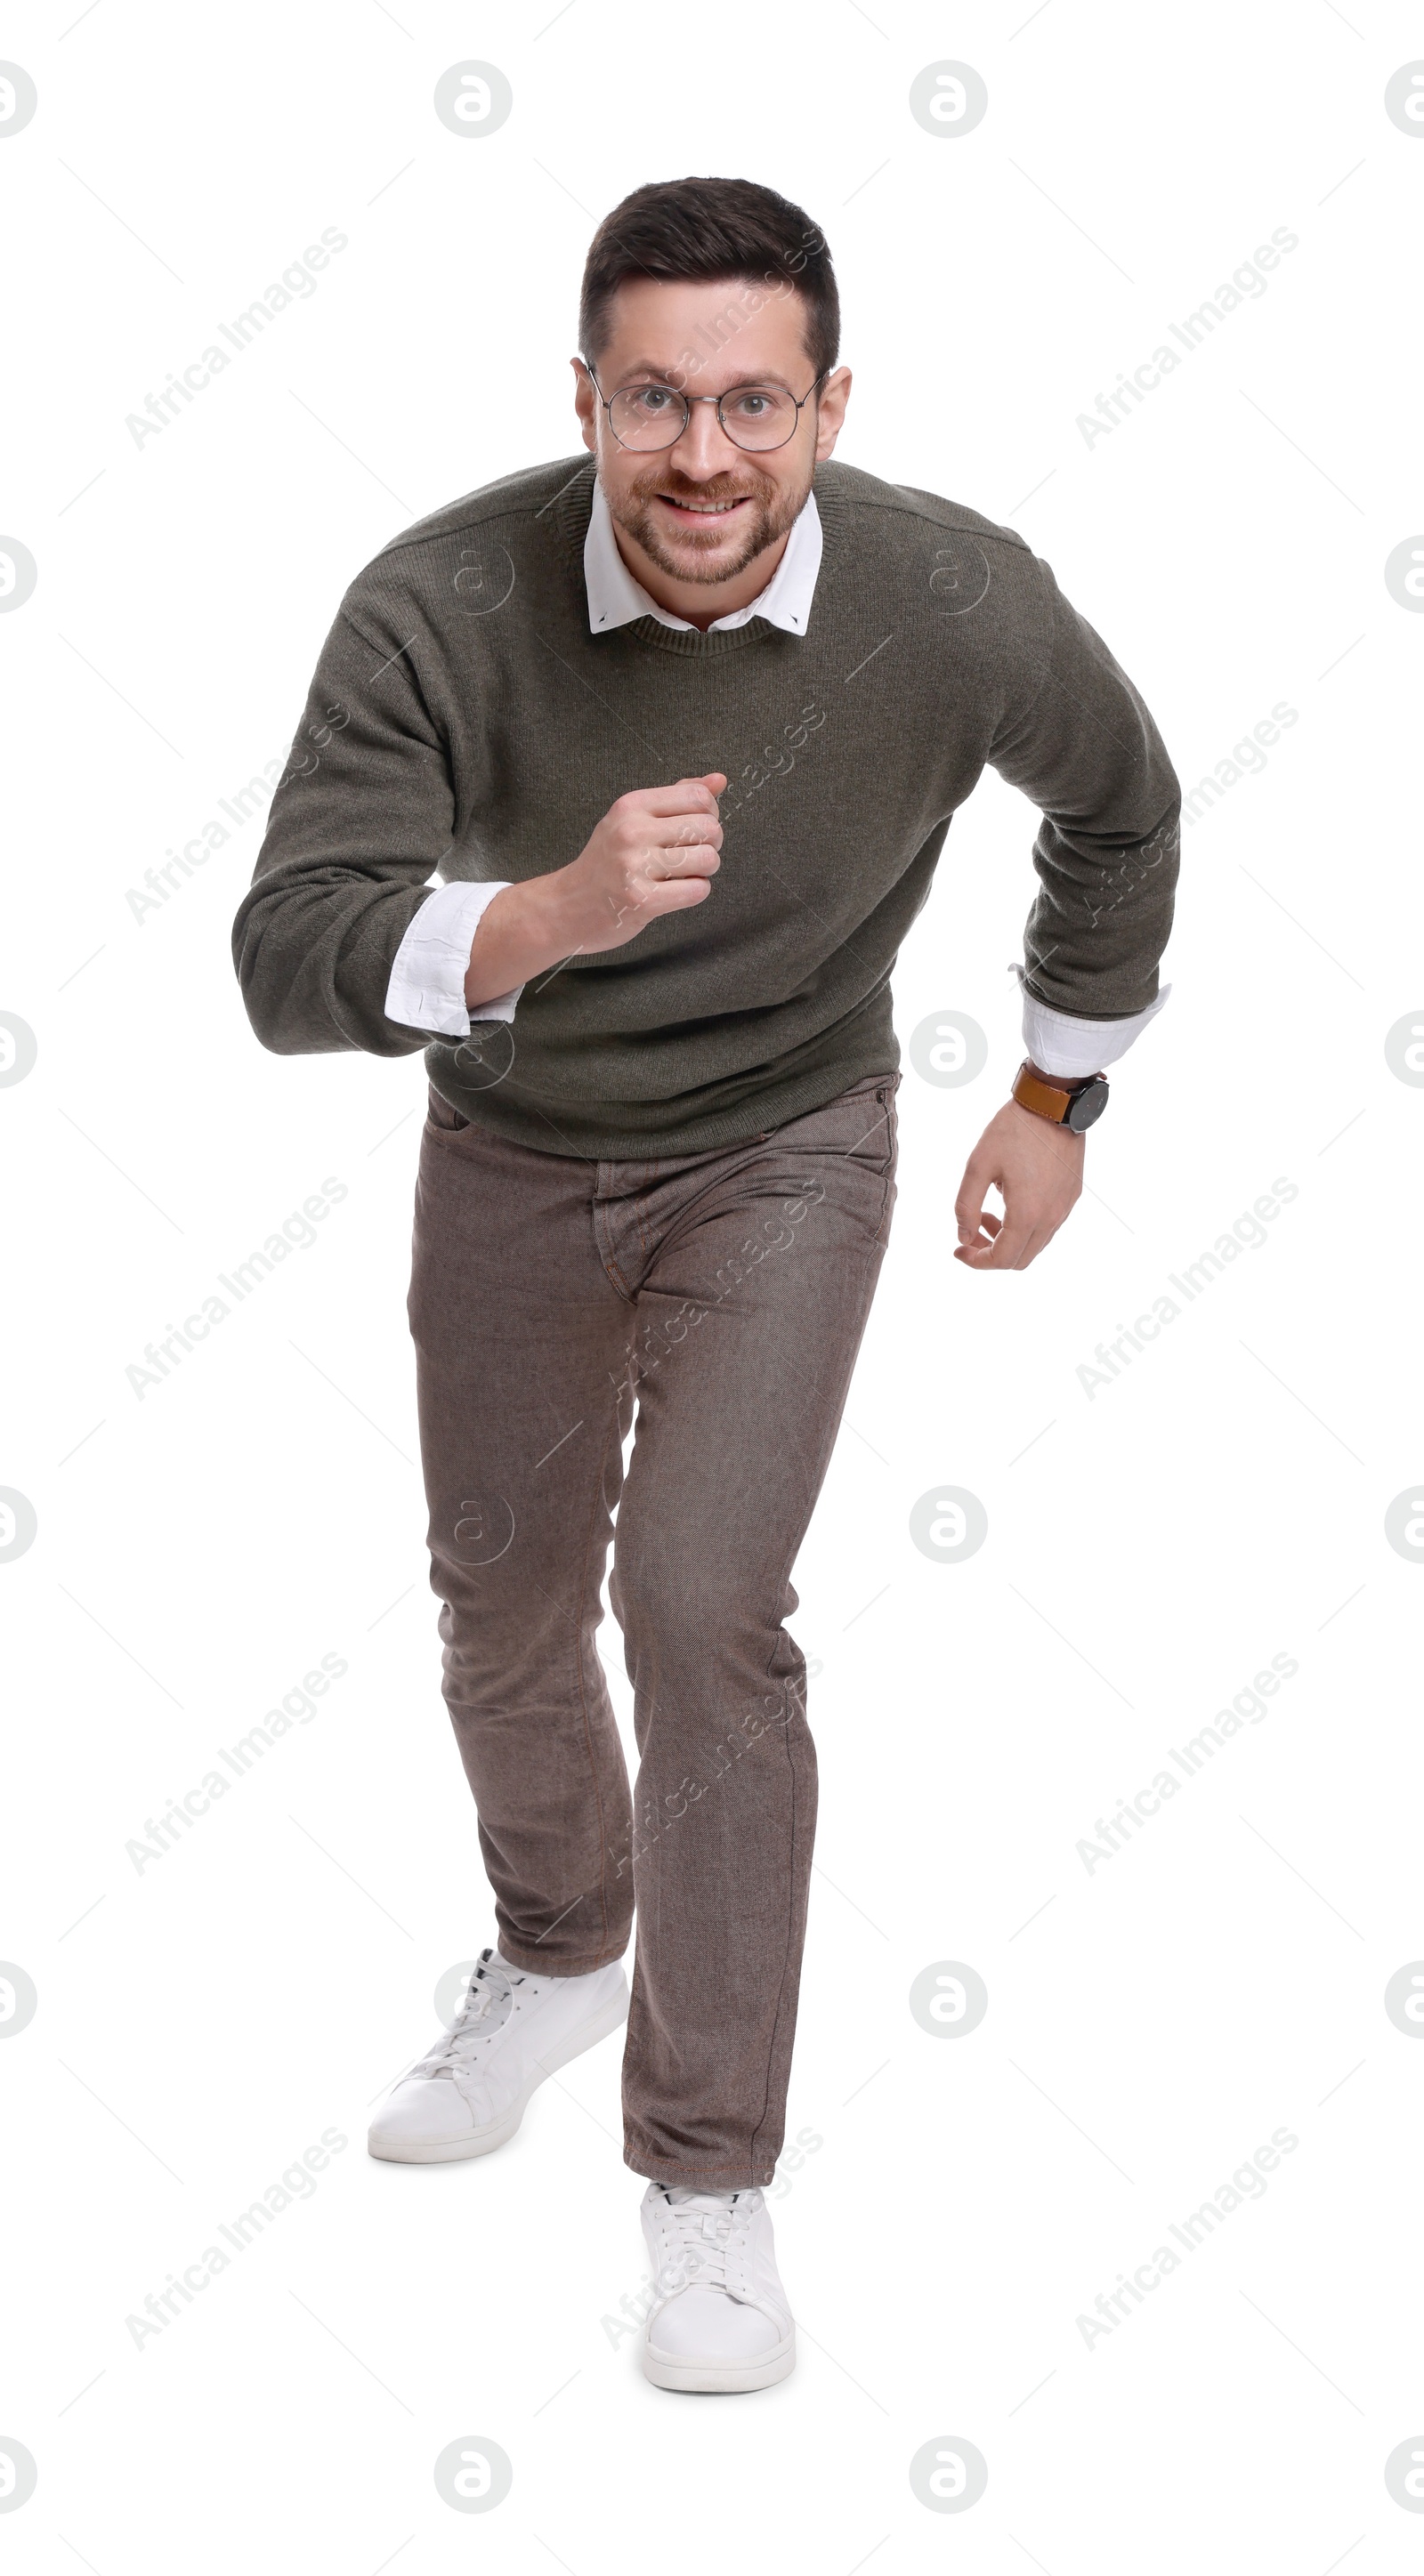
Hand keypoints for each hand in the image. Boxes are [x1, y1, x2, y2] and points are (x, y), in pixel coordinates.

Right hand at [465, 773, 724, 1007]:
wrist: (566, 906)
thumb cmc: (606, 862)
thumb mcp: (632, 819)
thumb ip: (677, 797)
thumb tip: (719, 780)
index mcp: (631, 806)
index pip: (698, 797)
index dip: (709, 814)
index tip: (694, 828)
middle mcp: (632, 831)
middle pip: (708, 828)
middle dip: (711, 844)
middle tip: (691, 855)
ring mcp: (635, 866)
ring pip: (708, 859)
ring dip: (704, 871)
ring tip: (683, 874)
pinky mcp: (642, 900)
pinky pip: (697, 890)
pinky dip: (694, 892)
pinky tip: (675, 892)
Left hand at [954, 1097, 1084, 1270]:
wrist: (1053, 1104)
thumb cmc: (1013, 1130)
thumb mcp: (978, 1166)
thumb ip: (966, 1207)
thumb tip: (964, 1237)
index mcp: (1027, 1214)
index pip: (1001, 1259)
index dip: (976, 1261)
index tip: (958, 1249)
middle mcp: (1051, 1217)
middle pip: (1020, 1260)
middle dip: (991, 1253)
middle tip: (971, 1233)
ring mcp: (1065, 1208)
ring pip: (1036, 1245)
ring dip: (1009, 1240)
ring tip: (988, 1213)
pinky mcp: (1072, 1195)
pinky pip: (1049, 1226)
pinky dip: (1026, 1227)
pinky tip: (1011, 1199)